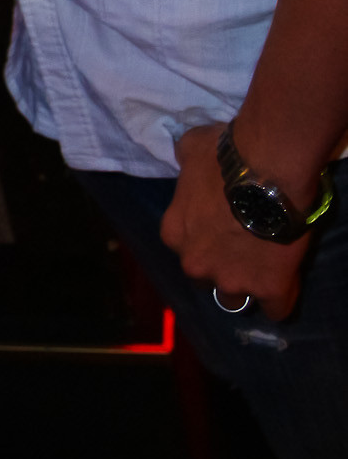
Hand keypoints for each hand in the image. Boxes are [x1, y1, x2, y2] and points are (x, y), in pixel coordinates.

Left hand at [160, 124, 310, 320]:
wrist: (266, 169)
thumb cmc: (224, 156)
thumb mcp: (191, 148)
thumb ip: (184, 161)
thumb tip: (184, 158)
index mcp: (174, 232)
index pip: (182, 246)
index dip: (201, 238)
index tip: (219, 226)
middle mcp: (196, 263)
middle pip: (205, 277)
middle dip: (219, 266)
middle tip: (241, 246)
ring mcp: (232, 280)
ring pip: (234, 298)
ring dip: (246, 285)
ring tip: (262, 266)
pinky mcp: (268, 288)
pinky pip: (275, 309)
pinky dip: (279, 300)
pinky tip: (283, 284)